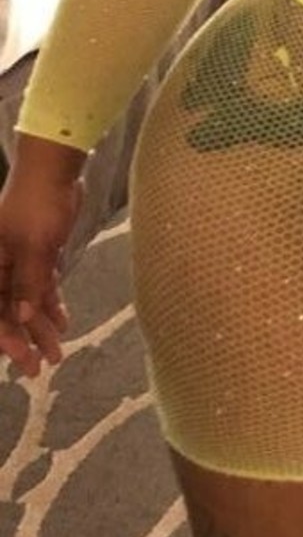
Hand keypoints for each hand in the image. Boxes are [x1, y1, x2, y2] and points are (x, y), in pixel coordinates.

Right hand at [0, 167, 83, 379]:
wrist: (55, 170)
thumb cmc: (39, 205)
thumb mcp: (34, 246)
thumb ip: (27, 283)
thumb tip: (20, 318)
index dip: (6, 337)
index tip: (24, 358)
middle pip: (7, 309)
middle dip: (24, 338)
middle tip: (42, 366)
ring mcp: (17, 260)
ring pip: (25, 300)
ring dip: (40, 325)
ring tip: (58, 350)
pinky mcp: (37, 254)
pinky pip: (39, 286)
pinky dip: (50, 303)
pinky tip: (62, 322)